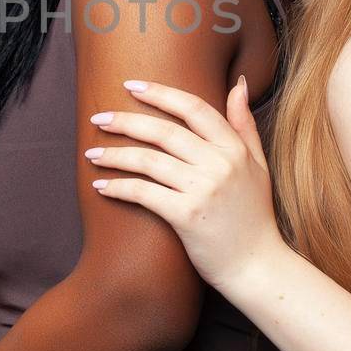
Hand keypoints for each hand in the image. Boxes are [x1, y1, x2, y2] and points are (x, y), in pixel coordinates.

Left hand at [87, 77, 286, 292]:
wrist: (258, 267)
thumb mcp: (258, 165)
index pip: (194, 108)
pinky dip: (118, 187)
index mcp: (234, 149)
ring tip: (92, 153)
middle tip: (98, 118)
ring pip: (148, 161)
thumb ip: (245, 124)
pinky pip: (143, 193)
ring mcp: (203, 190)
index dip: (160, 93)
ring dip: (115, 155)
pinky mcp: (186, 216)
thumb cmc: (254, 216)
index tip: (131, 86)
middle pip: (164, 132)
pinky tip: (101, 185)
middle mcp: (220, 165)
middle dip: (126, 121)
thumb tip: (238, 83)